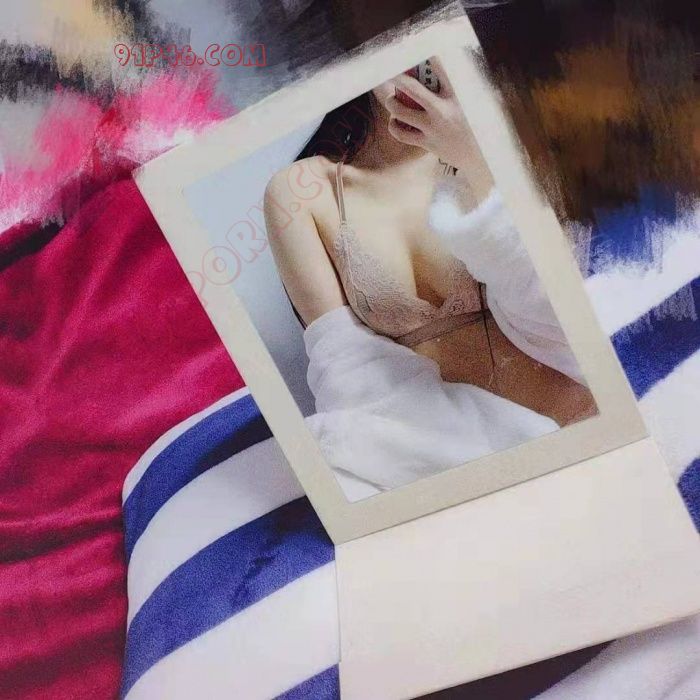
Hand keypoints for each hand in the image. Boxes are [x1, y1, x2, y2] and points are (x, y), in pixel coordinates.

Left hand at [384, 58, 493, 199]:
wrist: (480, 158)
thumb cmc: (480, 126)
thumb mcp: (480, 101)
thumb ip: (470, 84)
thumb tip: (458, 67)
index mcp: (457, 96)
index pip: (440, 67)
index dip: (428, 55)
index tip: (419, 48)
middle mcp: (442, 111)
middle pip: (412, 89)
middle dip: (398, 77)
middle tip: (391, 73)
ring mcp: (432, 128)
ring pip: (401, 112)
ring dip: (392, 103)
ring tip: (393, 100)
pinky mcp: (426, 143)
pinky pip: (401, 133)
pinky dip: (394, 126)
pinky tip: (395, 121)